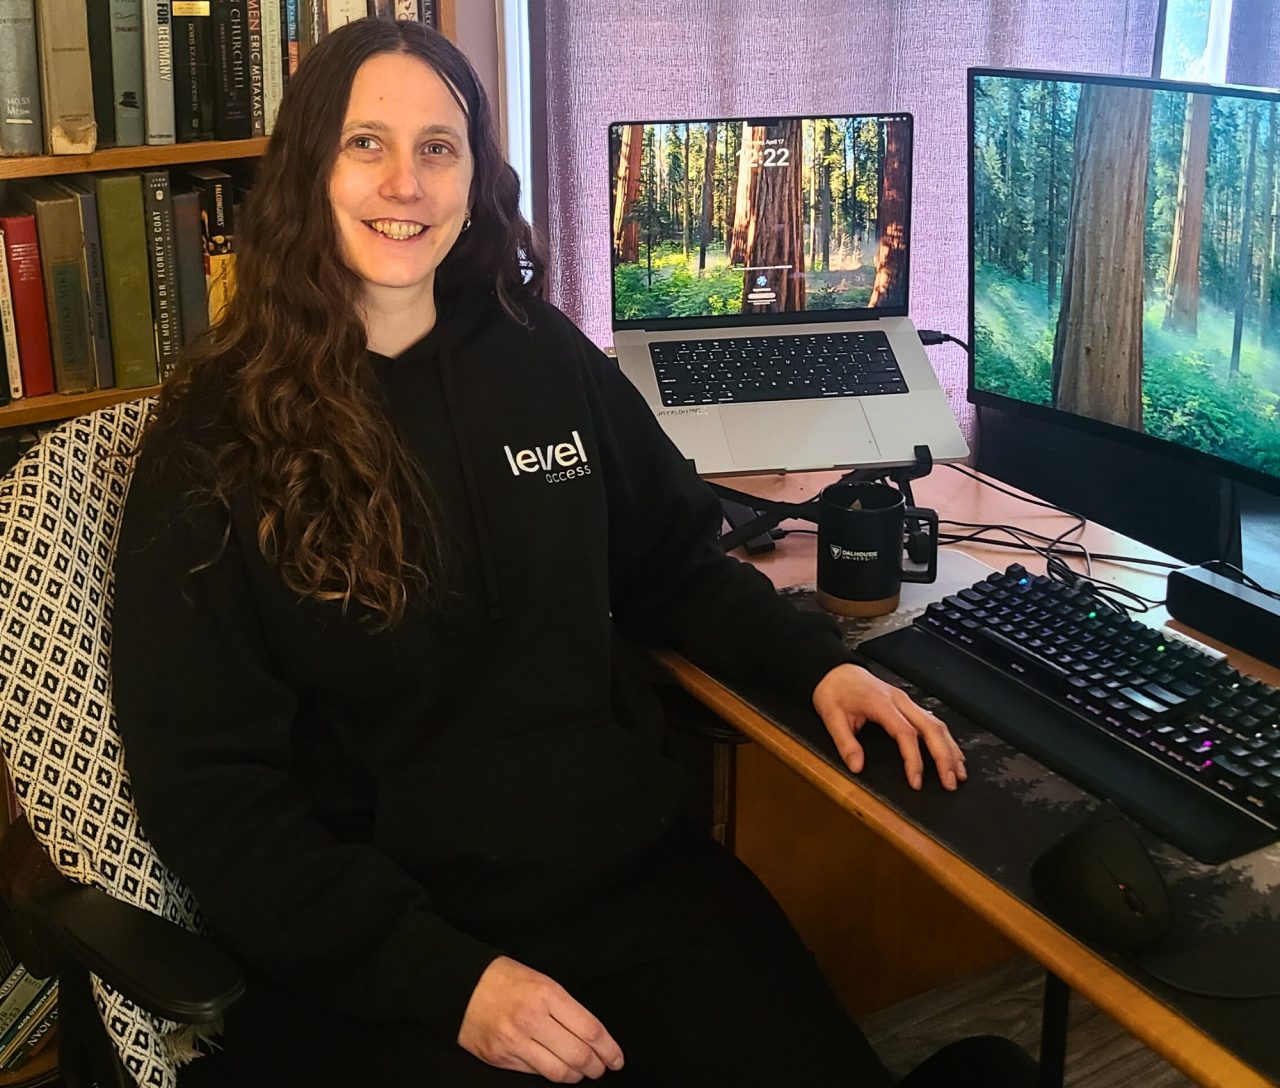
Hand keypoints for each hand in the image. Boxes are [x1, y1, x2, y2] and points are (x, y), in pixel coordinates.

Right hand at [458, 956, 623, 1081]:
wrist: (461, 986)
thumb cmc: (505, 979)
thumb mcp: (541, 981)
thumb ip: (565, 1007)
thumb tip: (591, 1037)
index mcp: (547, 993)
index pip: (589, 1029)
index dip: (608, 1048)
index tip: (616, 1058)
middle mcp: (531, 1019)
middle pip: (578, 1055)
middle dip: (596, 1067)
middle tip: (602, 1068)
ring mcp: (514, 1041)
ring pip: (558, 1071)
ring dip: (576, 1075)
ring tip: (582, 1072)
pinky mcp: (500, 1058)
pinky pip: (535, 1073)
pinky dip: (552, 1073)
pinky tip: (557, 1068)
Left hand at [812, 663, 966, 791]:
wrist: (835, 670)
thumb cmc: (834, 691)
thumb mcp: (830, 716)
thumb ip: (845, 742)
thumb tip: (857, 766)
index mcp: (882, 703)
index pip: (906, 734)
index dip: (914, 759)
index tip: (916, 781)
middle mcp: (900, 701)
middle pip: (931, 728)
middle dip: (944, 757)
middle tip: (950, 782)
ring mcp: (906, 701)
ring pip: (937, 723)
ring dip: (950, 748)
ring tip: (958, 773)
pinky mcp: (907, 703)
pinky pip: (932, 720)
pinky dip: (945, 739)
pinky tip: (951, 753)